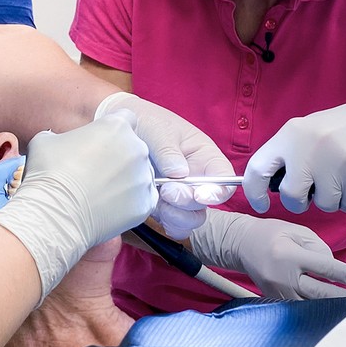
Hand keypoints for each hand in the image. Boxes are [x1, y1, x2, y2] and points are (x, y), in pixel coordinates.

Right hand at [0, 110, 155, 297]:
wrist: (55, 213)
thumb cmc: (49, 173)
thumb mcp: (45, 140)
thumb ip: (62, 136)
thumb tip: (58, 142)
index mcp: (116, 126)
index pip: (125, 119)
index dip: (113, 130)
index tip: (102, 142)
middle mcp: (136, 148)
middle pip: (134, 148)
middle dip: (120, 156)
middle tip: (97, 171)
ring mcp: (143, 177)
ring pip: (140, 174)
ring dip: (126, 180)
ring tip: (102, 193)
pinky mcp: (145, 203)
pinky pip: (142, 199)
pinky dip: (130, 202)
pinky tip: (110, 207)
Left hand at [96, 92, 234, 238]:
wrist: (121, 130)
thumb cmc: (146, 122)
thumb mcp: (158, 129)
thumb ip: (169, 150)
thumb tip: (180, 173)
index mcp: (204, 156)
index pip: (224, 178)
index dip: (218, 191)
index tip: (200, 195)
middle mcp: (197, 178)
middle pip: (206, 203)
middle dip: (188, 202)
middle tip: (167, 191)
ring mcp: (181, 194)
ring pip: (191, 218)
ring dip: (177, 216)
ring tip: (158, 200)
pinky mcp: (165, 205)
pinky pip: (174, 224)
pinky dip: (167, 223)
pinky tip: (153, 209)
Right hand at [189, 209, 345, 299]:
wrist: (240, 244)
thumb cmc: (271, 234)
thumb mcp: (297, 231)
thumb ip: (319, 248)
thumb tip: (333, 269)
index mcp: (290, 256)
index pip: (327, 268)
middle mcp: (284, 277)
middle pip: (322, 293)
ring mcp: (278, 292)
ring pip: (312, 305)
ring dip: (333, 307)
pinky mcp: (276, 300)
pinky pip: (301, 307)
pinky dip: (318, 308)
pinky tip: (332, 309)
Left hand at [245, 100, 345, 214]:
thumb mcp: (312, 131)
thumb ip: (290, 154)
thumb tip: (267, 184)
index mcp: (292, 133)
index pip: (258, 167)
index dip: (254, 192)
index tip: (261, 204)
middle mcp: (310, 145)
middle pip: (292, 196)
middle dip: (303, 200)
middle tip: (319, 189)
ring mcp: (336, 160)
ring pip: (324, 204)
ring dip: (335, 198)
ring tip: (345, 175)